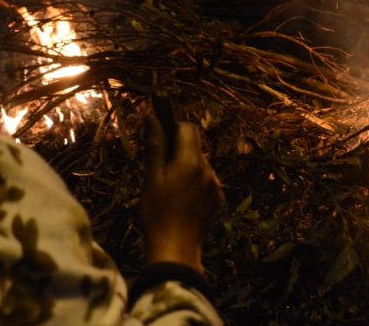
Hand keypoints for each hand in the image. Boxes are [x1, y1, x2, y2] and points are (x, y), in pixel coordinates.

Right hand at [139, 118, 222, 272]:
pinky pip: (205, 181)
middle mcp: (208, 170)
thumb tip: (152, 118)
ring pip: (200, 165)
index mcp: (191, 162)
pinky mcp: (217, 200)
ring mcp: (215, 186)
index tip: (159, 137)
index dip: (173, 127)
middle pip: (194, 147)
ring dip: (186, 167)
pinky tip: (180, 200)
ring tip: (168, 188)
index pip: (187, 128)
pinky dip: (194, 183)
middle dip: (177, 150)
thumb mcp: (151, 178)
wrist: (176, 251)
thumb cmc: (157, 214)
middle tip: (158, 167)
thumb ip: (155, 146)